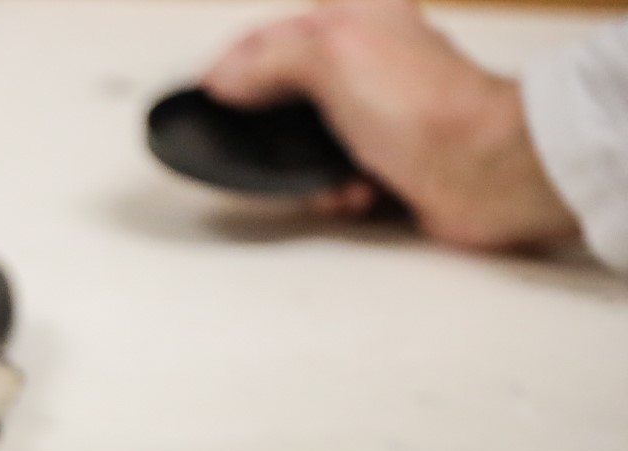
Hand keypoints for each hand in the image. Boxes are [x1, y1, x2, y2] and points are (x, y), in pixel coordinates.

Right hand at [204, 0, 579, 251]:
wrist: (485, 168)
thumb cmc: (427, 107)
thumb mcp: (331, 54)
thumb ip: (267, 57)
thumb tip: (224, 77)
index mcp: (359, 13)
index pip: (269, 34)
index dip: (231, 65)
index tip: (206, 94)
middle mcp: (369, 57)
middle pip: (283, 93)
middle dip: (271, 127)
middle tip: (262, 141)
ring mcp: (379, 109)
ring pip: (304, 140)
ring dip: (304, 166)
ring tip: (328, 170)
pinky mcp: (387, 156)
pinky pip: (333, 175)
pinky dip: (334, 190)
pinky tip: (356, 191)